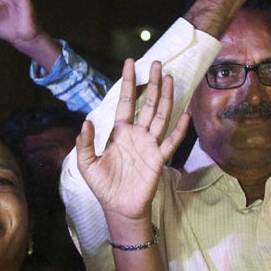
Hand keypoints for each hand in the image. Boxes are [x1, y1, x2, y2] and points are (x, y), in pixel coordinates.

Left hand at [76, 59, 189, 221]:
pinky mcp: (158, 159)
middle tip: (156, 62)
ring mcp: (150, 145)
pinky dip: (180, 128)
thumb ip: (85, 143)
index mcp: (120, 132)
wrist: (119, 208)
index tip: (131, 63)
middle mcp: (137, 134)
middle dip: (152, 83)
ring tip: (169, 78)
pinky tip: (185, 113)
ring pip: (160, 115)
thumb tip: (86, 121)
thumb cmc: (103, 186)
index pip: (126, 102)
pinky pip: (171, 141)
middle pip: (147, 103)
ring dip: (165, 97)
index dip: (128, 83)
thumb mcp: (86, 164)